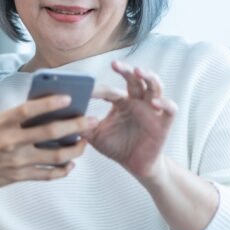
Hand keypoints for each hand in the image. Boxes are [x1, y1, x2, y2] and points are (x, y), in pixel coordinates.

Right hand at [0, 95, 98, 193]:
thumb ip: (16, 119)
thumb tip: (46, 112)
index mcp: (3, 123)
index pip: (31, 108)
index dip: (52, 102)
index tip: (69, 98)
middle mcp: (11, 141)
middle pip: (51, 132)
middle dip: (76, 125)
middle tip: (91, 120)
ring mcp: (16, 160)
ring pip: (55, 155)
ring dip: (75, 150)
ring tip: (83, 144)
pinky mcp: (18, 176)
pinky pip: (47, 174)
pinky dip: (62, 170)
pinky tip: (70, 165)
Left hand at [87, 61, 177, 179]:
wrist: (136, 165)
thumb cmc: (117, 147)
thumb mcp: (95, 136)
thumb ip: (81, 126)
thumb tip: (60, 118)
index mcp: (121, 102)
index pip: (109, 90)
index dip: (97, 89)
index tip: (84, 89)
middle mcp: (138, 101)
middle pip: (135, 79)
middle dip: (126, 70)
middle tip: (115, 64)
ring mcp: (153, 110)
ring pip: (155, 87)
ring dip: (148, 78)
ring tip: (139, 72)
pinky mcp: (164, 122)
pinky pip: (170, 108)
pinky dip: (165, 102)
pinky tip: (155, 102)